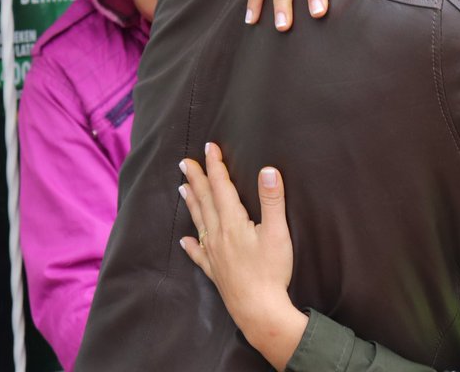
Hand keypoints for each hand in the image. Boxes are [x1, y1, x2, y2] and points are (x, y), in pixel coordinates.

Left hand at [179, 143, 307, 369]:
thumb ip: (272, 200)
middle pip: (205, 201)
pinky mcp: (215, 271)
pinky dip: (191, 245)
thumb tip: (268, 170)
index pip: (221, 187)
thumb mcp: (277, 233)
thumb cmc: (271, 271)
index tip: (209, 147)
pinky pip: (199, 254)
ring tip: (182, 188)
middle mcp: (218, 235)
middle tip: (185, 162)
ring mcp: (214, 254)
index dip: (216, 166)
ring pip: (199, 222)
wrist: (259, 311)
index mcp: (232, 222)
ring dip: (191, 203)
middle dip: (196, 179)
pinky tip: (185, 240)